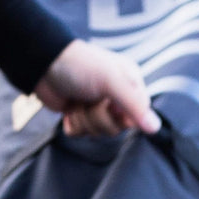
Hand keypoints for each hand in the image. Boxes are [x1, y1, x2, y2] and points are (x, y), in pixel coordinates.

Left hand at [33, 39, 160, 136]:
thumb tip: (155, 127)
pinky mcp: (79, 114)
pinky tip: (69, 107)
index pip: (138, 116)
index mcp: (129, 84)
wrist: (43, 64)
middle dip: (97, 117)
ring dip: (83, 118)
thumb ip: (134, 104)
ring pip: (98, 133)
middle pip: (116, 128)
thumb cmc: (79, 65)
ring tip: (77, 101)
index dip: (121, 115)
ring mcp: (96, 107)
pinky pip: (82, 134)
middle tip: (89, 99)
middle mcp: (116, 97)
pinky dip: (73, 123)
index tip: (108, 102)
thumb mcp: (110, 80)